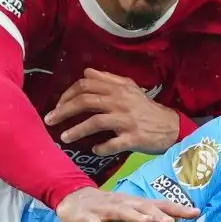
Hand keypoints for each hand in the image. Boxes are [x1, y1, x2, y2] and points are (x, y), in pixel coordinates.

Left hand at [45, 69, 181, 155]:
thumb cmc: (145, 108)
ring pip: (96, 122)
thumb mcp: (129, 88)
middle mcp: (121, 101)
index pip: (86, 84)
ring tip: (64, 138)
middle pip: (86, 101)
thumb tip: (86, 71)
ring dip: (76, 130)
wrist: (170, 127)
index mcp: (118, 88)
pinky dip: (101, 147)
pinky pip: (113, 144)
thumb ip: (108, 79)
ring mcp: (127, 120)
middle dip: (64, 111)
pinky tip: (94, 149)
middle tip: (50, 121)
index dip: (68, 94)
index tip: (58, 105)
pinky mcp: (133, 138)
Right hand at [56, 186, 198, 221]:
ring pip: (121, 212)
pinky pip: (92, 221)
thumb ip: (150, 214)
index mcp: (135, 204)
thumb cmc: (109, 208)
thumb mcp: (132, 210)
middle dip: (157, 214)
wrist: (73, 201)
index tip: (196, 213)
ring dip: (133, 217)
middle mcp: (123, 203)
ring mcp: (105, 209)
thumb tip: (175, 219)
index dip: (177, 209)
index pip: (160, 205)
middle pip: (143, 207)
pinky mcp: (87, 216)